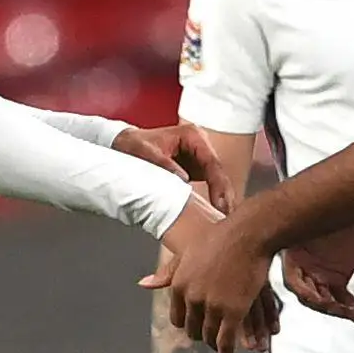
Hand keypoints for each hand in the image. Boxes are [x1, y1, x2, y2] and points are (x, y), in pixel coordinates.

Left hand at [115, 121, 236, 215]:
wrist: (126, 145)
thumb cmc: (136, 145)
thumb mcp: (147, 153)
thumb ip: (165, 165)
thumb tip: (183, 179)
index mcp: (192, 136)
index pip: (212, 161)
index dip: (218, 184)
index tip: (220, 202)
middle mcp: (200, 145)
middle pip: (218, 171)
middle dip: (224, 194)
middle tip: (227, 214)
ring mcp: (199, 157)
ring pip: (217, 179)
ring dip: (222, 197)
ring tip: (226, 216)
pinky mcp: (196, 168)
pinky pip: (210, 183)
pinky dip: (214, 197)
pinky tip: (218, 211)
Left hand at [144, 204, 273, 352]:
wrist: (247, 234)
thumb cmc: (220, 238)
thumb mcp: (187, 253)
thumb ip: (166, 273)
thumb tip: (143, 284)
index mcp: (178, 285)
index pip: (178, 316)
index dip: (187, 323)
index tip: (194, 325)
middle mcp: (192, 298)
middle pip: (193, 328)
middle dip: (201, 335)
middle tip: (208, 338)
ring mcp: (212, 306)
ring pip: (209, 336)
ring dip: (214, 345)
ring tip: (220, 348)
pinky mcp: (233, 312)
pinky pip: (226, 340)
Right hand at [282, 223, 353, 321]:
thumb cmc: (338, 209)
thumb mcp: (318, 221)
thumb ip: (306, 233)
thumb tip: (298, 242)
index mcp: (293, 255)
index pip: (292, 281)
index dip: (304, 292)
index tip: (316, 300)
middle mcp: (305, 267)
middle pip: (309, 295)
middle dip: (324, 304)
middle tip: (338, 309)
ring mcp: (321, 274)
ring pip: (325, 300)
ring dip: (338, 310)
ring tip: (353, 314)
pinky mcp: (338, 279)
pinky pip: (341, 298)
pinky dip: (350, 308)